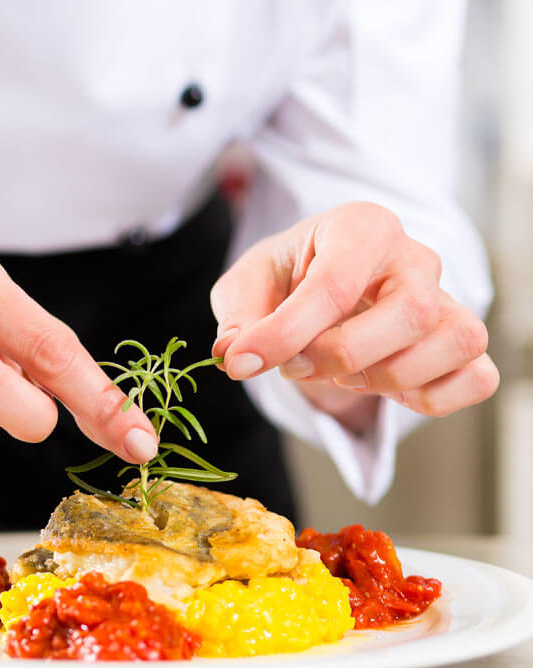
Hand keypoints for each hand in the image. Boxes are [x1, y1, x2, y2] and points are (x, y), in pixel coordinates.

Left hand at [210, 202, 498, 429]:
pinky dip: (430, 398)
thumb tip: (233, 355)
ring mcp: (449, 298)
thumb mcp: (246, 287)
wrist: (321, 289)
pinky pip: (476, 378)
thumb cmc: (288, 279)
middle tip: (296, 366)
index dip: (285, 334)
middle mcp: (414, 257)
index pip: (335, 284)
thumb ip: (237, 318)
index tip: (243, 362)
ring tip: (340, 374)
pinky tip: (383, 388)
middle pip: (411, 312)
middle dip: (343, 355)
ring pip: (454, 341)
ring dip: (387, 377)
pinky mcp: (463, 343)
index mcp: (360, 227)